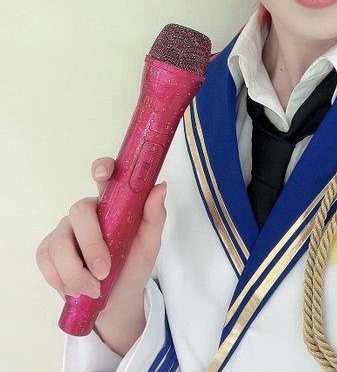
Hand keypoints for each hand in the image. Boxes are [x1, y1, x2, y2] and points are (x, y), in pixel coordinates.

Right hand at [36, 157, 166, 354]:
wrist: (117, 300)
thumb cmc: (133, 265)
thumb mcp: (149, 244)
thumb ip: (154, 216)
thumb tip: (160, 187)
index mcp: (112, 202)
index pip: (105, 174)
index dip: (101, 168)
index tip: (102, 175)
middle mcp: (86, 212)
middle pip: (78, 211)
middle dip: (90, 244)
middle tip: (104, 271)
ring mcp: (65, 231)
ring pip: (59, 242)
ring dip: (75, 272)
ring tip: (93, 289)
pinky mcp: (48, 251)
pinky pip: (45, 259)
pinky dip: (59, 279)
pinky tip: (74, 290)